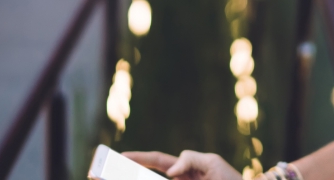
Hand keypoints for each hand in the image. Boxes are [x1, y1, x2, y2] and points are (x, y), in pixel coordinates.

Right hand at [124, 150, 242, 179]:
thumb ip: (189, 160)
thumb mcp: (211, 163)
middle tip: (103, 175)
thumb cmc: (230, 179)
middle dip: (126, 174)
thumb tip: (169, 171)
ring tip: (115, 177)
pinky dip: (158, 176)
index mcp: (182, 169)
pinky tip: (153, 175)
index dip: (137, 158)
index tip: (119, 156)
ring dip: (136, 176)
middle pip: (147, 176)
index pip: (155, 161)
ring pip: (155, 179)